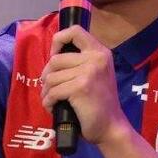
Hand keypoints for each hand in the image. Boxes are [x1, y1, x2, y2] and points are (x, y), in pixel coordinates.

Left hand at [40, 25, 129, 145]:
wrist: (111, 126)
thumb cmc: (100, 102)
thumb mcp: (96, 73)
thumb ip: (81, 61)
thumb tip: (53, 56)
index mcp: (100, 52)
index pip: (74, 31)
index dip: (58, 40)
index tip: (56, 55)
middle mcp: (96, 58)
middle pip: (55, 59)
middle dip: (47, 76)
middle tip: (51, 88)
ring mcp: (89, 72)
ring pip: (51, 77)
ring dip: (47, 92)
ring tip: (53, 100)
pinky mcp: (80, 87)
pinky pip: (52, 92)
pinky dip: (48, 102)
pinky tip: (53, 107)